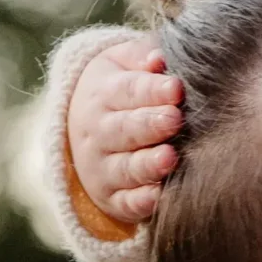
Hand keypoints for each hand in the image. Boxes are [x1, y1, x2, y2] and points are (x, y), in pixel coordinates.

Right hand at [68, 38, 184, 225]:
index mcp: (103, 95)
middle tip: (175, 120)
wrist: (85, 128)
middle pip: (123, 130)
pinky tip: (161, 197)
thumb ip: (141, 57)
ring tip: (169, 158)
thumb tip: (159, 58)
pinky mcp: (112, 198)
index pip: (127, 91)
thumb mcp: (123, 64)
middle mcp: (98, 133)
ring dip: (147, 165)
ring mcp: (103, 168)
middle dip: (149, 125)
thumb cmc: (122, 89)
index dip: (151, 91)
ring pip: (124, 168)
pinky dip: (142, 203)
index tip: (176, 88)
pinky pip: (126, 203)